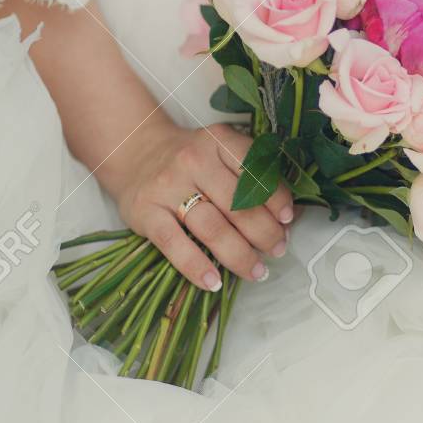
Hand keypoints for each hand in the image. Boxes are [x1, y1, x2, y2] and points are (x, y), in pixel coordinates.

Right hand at [108, 117, 292, 291]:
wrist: (135, 152)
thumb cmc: (189, 160)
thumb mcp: (221, 151)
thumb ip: (252, 175)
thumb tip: (287, 216)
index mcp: (218, 141)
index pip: (255, 170)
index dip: (276, 198)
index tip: (287, 219)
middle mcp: (193, 160)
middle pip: (238, 205)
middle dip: (264, 233)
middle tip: (277, 249)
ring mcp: (168, 187)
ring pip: (212, 228)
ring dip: (239, 255)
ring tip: (256, 271)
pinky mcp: (146, 212)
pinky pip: (174, 244)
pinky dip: (196, 266)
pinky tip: (214, 282)